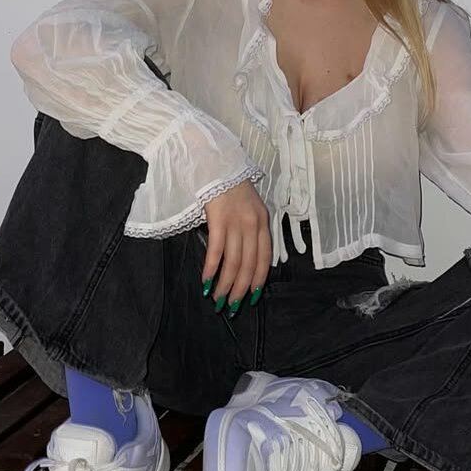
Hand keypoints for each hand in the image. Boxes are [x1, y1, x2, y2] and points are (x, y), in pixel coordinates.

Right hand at [201, 179, 270, 313]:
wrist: (217, 164)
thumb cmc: (231, 188)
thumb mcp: (250, 208)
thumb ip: (251, 230)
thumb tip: (246, 259)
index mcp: (262, 222)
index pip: (264, 258)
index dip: (258, 280)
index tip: (252, 298)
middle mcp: (252, 224)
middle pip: (248, 264)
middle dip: (240, 289)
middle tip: (231, 306)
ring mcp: (235, 222)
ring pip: (233, 262)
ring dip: (225, 284)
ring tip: (217, 299)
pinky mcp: (218, 219)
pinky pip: (216, 250)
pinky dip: (211, 269)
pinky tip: (206, 281)